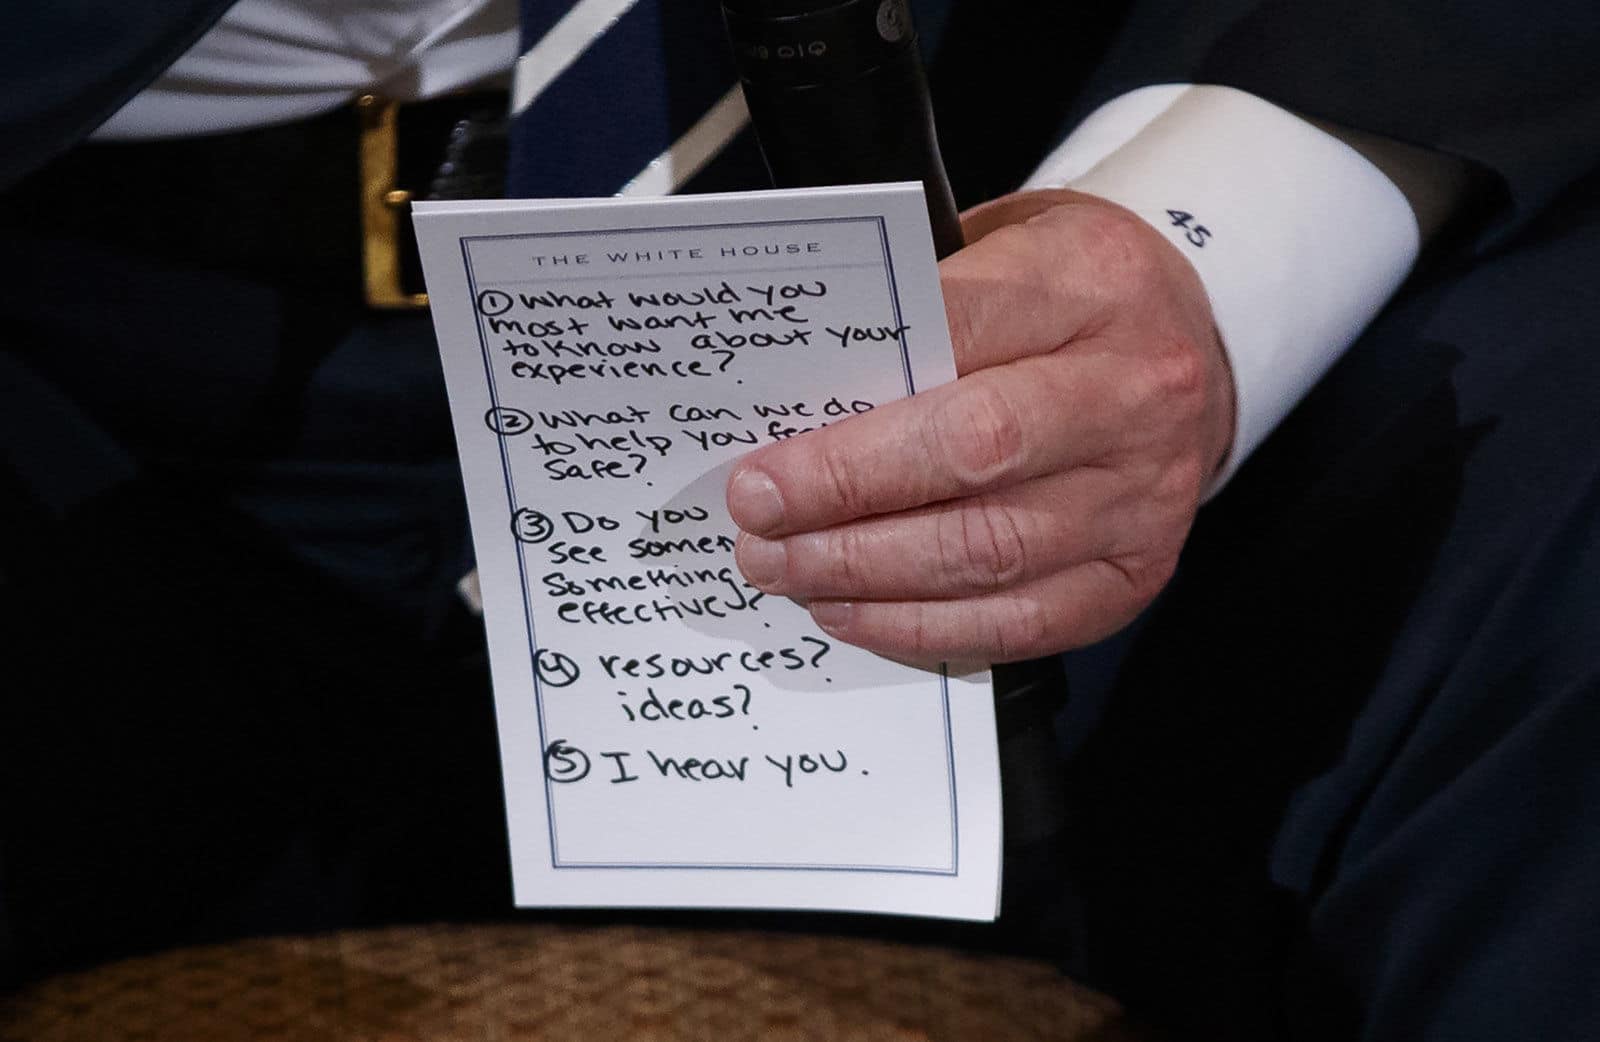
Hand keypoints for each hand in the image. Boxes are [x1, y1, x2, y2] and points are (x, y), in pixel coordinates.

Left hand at [726, 189, 1235, 665]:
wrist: (1189, 349)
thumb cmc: (1069, 299)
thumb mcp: (1003, 250)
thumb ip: (915, 315)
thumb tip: (792, 403)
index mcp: (1092, 283)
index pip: (955, 339)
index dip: (856, 409)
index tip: (764, 458)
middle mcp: (1134, 392)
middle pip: (977, 452)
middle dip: (847, 495)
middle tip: (758, 520)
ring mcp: (1145, 493)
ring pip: (991, 550)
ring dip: (869, 572)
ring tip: (789, 570)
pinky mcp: (1135, 573)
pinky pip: (1021, 621)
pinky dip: (924, 627)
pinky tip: (855, 611)